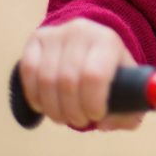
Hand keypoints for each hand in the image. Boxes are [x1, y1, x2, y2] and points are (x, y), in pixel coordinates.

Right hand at [19, 18, 144, 130]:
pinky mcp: (37, 38)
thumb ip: (127, 113)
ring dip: (54, 108)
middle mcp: (82, 31)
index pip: (94, 76)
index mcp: (108, 41)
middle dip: (73, 111)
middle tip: (80, 120)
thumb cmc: (111, 71)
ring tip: (65, 117)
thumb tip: (104, 124)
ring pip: (46, 80)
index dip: (92, 103)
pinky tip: (46, 105)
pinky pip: (28, 72)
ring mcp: (57, 33)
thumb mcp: (127, 87)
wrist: (90, 42)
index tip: (96, 115)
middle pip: (68, 81)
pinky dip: (35, 97)